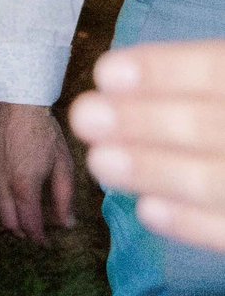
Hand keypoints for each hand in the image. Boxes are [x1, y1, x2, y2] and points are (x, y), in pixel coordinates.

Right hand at [0, 99, 77, 243]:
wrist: (15, 104)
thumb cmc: (44, 133)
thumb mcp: (63, 166)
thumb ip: (64, 198)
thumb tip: (68, 224)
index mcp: (24, 187)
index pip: (30, 224)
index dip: (39, 238)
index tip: (47, 244)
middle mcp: (1, 184)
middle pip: (9, 221)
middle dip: (23, 232)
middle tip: (37, 233)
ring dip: (8, 218)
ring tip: (23, 218)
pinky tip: (6, 198)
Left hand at [72, 42, 224, 249]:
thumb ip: (208, 76)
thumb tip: (121, 81)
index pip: (221, 70)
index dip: (167, 71)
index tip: (106, 73)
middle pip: (216, 127)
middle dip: (145, 122)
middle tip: (84, 117)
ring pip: (219, 182)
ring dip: (156, 171)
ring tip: (100, 161)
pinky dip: (194, 225)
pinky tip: (148, 210)